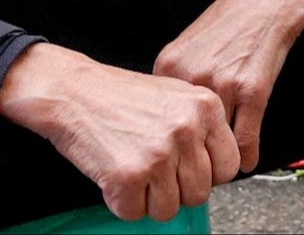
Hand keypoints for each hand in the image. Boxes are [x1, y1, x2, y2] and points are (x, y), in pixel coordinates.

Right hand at [0, 43, 239, 221]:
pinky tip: (114, 174)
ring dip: (148, 199)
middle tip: (153, 172)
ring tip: (134, 171)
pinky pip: (134, 213)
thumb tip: (216, 167)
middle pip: (199, 193)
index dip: (207, 175)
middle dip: (175, 190)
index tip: (188, 171)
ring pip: (169, 209)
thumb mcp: (176, 95)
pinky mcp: (129, 176)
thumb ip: (201, 127)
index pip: (229, 166)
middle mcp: (187, 130)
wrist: (74, 90)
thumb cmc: (120, 95)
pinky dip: (121, 202)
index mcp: (205, 108)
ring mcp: (159, 154)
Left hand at [152, 0, 303, 173]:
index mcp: (169, 65)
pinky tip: (247, 160)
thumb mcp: (188, 44)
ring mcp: (223, 84)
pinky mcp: (253, 90)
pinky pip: (245, 137)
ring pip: (216, 142)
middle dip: (192, 159)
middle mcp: (192, 76)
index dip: (169, 141)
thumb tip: (168, 119)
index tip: (174, 157)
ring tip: (222, 171)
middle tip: (197, 172)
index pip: (160, 119)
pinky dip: (247, 155)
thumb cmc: (229, 20)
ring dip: (221, 162)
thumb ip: (175, 79)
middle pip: (186, 135)